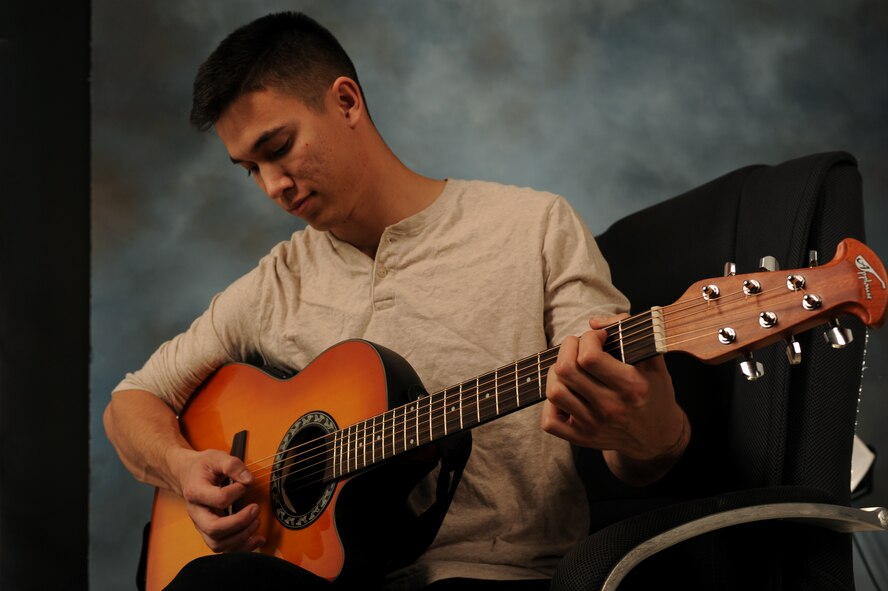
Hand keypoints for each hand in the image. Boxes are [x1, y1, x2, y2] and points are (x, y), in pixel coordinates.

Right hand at [169, 448, 264, 552]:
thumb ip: (233, 465)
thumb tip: (249, 480)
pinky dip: (242, 547)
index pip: (219, 499)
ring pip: (218, 544)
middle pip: (214, 529)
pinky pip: (224, 548)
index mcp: (196, 492)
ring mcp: (201, 525)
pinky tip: (258, 539)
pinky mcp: (210, 532)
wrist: (188, 475)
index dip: (236, 492)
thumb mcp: (216, 457)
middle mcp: (196, 513)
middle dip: (240, 522)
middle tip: (256, 509)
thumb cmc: (203, 467)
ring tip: (256, 521)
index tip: (245, 484)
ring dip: (242, 537)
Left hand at [541, 315, 688, 484]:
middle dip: (568, 348)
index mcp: (631, 386)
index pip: (589, 357)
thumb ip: (631, 332)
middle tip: (579, 348)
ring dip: (556, 373)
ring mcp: (594, 425)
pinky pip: (550, 422)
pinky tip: (566, 395)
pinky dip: (550, 406)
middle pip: (566, 370)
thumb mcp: (654, 361)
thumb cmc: (654, 394)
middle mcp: (611, 408)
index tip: (598, 337)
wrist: (659, 437)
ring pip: (554, 392)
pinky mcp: (582, 439)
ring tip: (570, 369)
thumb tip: (594, 323)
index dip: (588, 338)